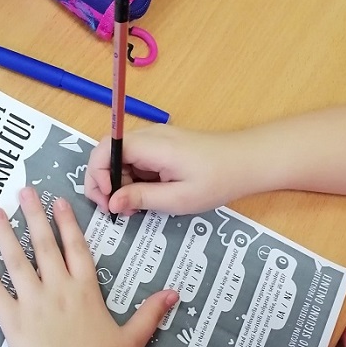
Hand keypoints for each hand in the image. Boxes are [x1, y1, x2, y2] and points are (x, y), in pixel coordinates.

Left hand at [0, 188, 177, 346]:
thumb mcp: (133, 341)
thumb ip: (150, 314)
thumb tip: (174, 293)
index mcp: (86, 292)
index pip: (77, 248)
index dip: (68, 222)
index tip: (59, 201)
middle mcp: (58, 290)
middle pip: (44, 245)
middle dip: (34, 215)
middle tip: (23, 191)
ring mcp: (32, 304)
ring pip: (16, 260)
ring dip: (5, 233)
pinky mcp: (11, 322)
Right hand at [84, 125, 250, 215]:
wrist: (248, 162)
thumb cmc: (217, 180)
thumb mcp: (177, 198)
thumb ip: (141, 198)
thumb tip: (111, 203)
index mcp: (152, 145)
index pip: (105, 148)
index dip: (98, 174)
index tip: (107, 200)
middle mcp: (148, 136)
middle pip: (107, 153)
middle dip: (103, 182)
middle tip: (115, 210)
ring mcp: (154, 140)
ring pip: (118, 159)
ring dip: (117, 184)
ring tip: (131, 208)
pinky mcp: (159, 148)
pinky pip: (133, 162)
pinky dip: (130, 181)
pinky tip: (141, 199)